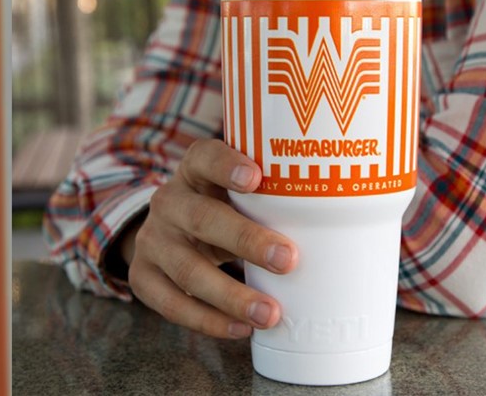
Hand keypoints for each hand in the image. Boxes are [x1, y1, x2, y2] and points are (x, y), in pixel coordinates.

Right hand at [125, 139, 297, 338]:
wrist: (167, 231)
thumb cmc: (220, 209)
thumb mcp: (234, 194)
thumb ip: (270, 198)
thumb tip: (342, 220)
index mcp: (193, 172)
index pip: (204, 157)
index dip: (226, 165)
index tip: (256, 177)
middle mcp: (169, 202)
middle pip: (202, 218)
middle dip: (246, 240)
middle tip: (288, 259)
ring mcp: (153, 241)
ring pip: (187, 269)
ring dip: (231, 295)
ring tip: (269, 314)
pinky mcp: (143, 276)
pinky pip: (172, 303)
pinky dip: (207, 320)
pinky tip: (240, 328)